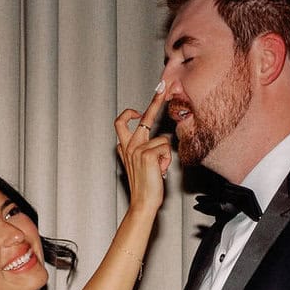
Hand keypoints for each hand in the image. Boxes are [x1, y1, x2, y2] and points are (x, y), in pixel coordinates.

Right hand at [113, 83, 172, 217]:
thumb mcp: (140, 165)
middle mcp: (129, 146)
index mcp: (125, 147)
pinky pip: (166, 149)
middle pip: (143, 117)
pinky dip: (167, 160)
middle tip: (164, 88)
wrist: (143, 202)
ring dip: (166, 155)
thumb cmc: (145, 185)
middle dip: (155, 101)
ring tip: (159, 168)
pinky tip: (160, 171)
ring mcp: (137, 149)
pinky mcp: (147, 154)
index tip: (138, 108)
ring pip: (163, 140)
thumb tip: (156, 140)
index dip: (129, 113)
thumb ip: (142, 150)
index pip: (122, 123)